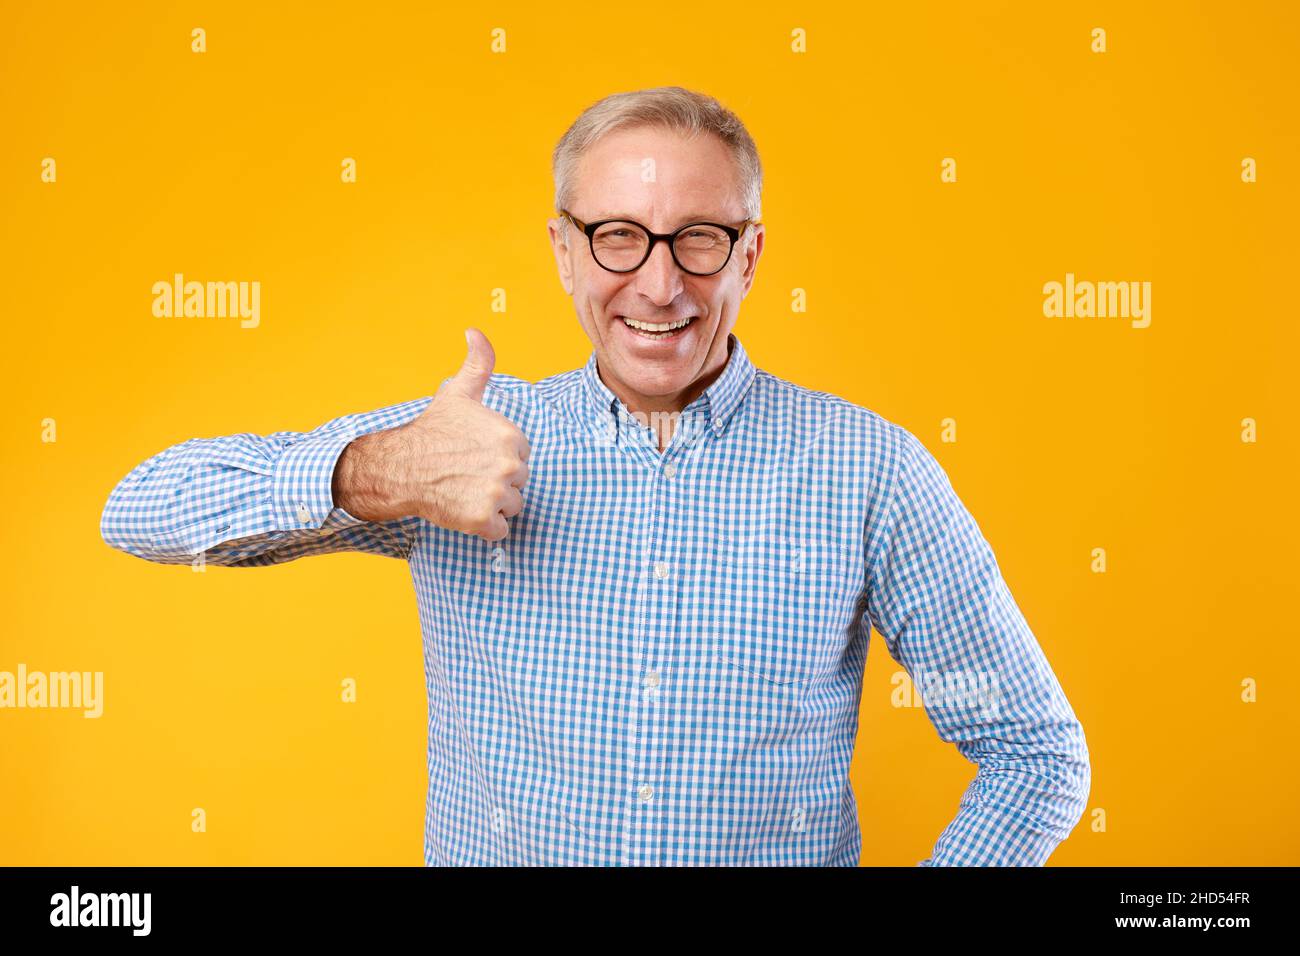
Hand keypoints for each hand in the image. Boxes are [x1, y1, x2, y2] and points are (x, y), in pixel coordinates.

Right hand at [332, 328, 529, 540]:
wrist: (400, 467)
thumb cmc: (431, 431)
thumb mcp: (458, 394)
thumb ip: (478, 363)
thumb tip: (475, 331)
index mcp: (511, 435)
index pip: (520, 456)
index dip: (497, 457)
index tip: (473, 454)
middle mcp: (509, 464)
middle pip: (518, 482)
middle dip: (496, 481)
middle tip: (466, 473)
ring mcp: (497, 493)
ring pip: (511, 506)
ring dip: (491, 504)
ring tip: (464, 489)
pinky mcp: (484, 520)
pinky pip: (500, 532)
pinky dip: (484, 527)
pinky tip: (463, 509)